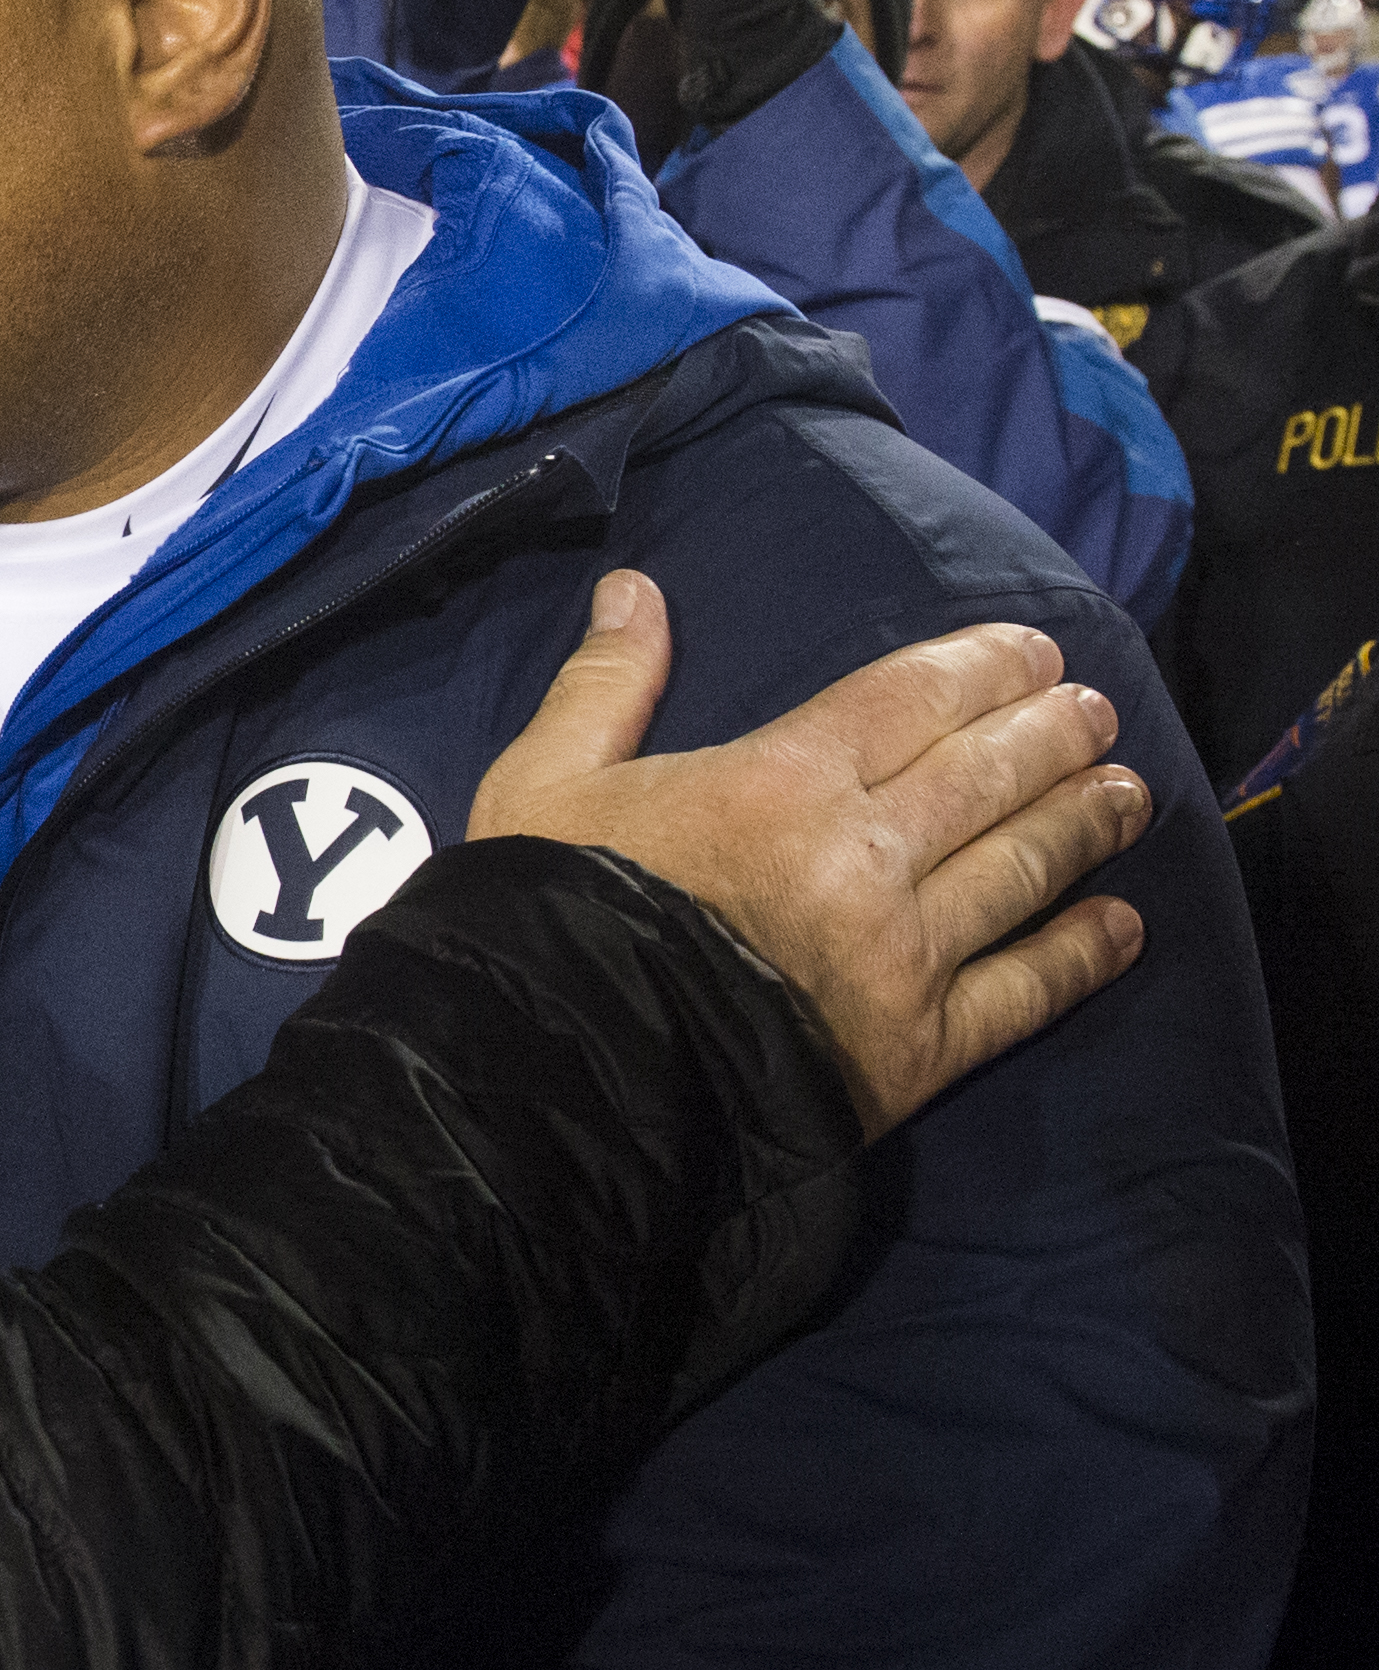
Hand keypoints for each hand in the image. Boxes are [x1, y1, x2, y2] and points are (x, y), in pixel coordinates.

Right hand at [468, 572, 1147, 1137]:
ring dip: (1086, 821)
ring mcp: (906, 953)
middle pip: (990, 773)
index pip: (913, 697)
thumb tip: (637, 589)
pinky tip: (1123, 925)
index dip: (985, 664)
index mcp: (783, 779)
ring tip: (1128, 794)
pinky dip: (1083, 953)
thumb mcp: (541, 783)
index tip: (1036, 651)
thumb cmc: (546, 919)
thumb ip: (603, 685)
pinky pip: (1027, 990)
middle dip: (1054, 732)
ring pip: (1025, 867)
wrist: (563, 1079)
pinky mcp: (922, 1046)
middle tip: (1095, 713)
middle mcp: (867, 853)